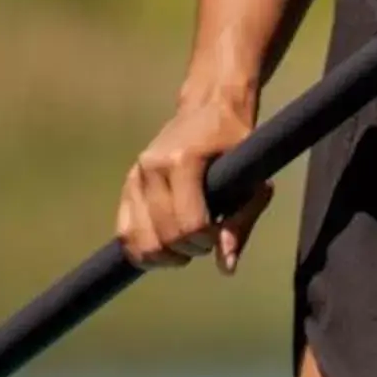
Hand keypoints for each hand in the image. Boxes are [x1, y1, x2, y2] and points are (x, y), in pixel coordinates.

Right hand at [118, 85, 274, 271]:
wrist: (209, 108)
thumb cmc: (236, 145)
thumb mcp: (252, 181)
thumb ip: (240, 223)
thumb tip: (226, 268)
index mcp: (181, 161)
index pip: (190, 225)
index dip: (208, 240)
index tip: (220, 232)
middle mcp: (151, 167)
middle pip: (165, 238)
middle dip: (191, 249)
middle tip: (206, 237)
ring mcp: (135, 176)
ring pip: (139, 242)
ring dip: (167, 255)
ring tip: (186, 243)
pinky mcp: (128, 186)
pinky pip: (125, 234)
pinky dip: (144, 251)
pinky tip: (165, 248)